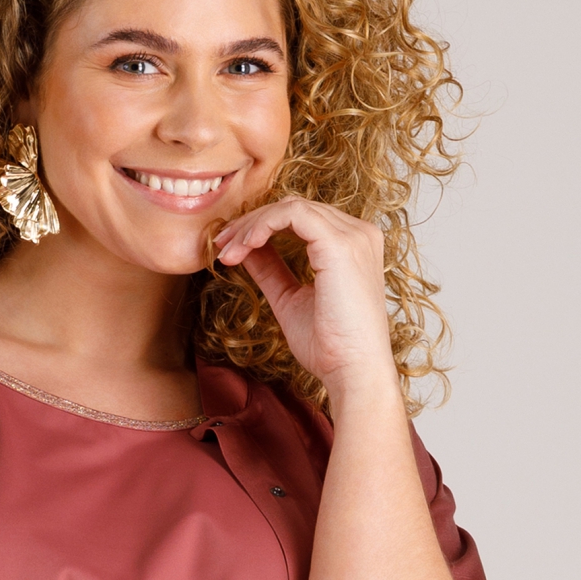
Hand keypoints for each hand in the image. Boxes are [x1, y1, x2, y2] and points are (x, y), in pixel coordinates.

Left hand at [214, 198, 395, 388]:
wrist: (352, 372)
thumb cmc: (330, 346)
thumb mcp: (289, 299)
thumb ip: (271, 269)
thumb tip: (244, 249)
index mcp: (352, 246)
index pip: (302, 218)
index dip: (261, 226)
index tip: (229, 249)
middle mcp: (359, 234)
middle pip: (294, 208)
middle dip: (251, 223)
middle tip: (221, 245)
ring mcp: (353, 236)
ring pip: (291, 207)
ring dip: (252, 226)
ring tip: (228, 251)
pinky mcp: (340, 244)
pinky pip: (294, 215)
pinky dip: (263, 225)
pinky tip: (245, 245)